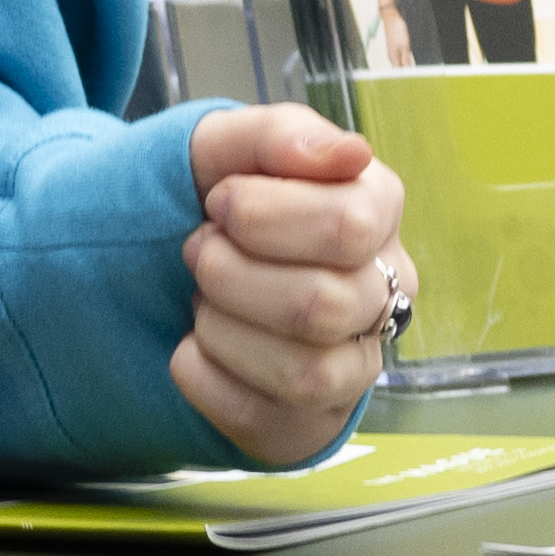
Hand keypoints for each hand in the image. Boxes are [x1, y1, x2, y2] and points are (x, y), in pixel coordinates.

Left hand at [173, 104, 408, 467]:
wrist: (170, 261)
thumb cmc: (221, 198)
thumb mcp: (230, 147)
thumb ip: (281, 135)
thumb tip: (348, 154)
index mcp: (378, 211)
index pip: (348, 227)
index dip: (262, 215)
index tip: (218, 202)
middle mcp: (384, 292)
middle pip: (323, 306)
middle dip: (231, 274)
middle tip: (197, 251)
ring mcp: (355, 364)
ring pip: (306, 373)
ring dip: (222, 328)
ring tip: (201, 299)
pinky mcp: (309, 419)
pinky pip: (258, 417)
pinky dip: (201, 375)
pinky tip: (192, 343)